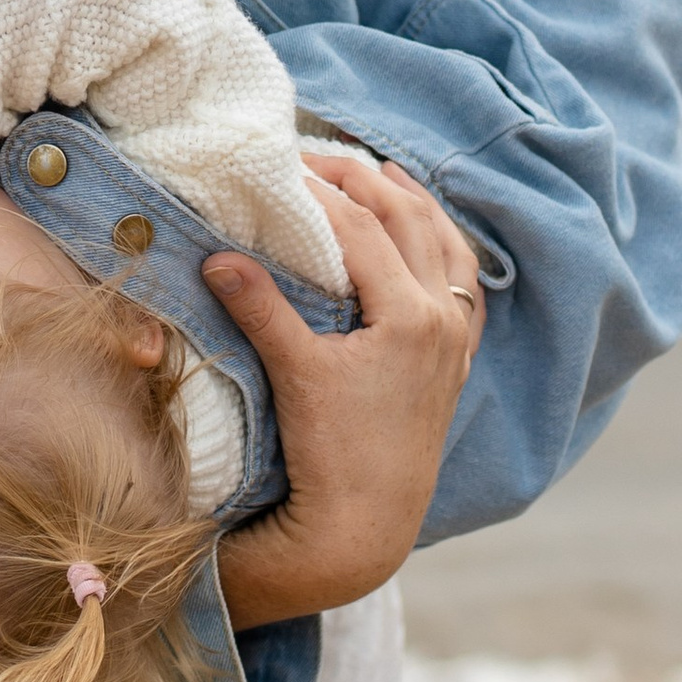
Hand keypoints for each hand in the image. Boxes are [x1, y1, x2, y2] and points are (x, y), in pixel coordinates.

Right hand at [207, 150, 484, 627]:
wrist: (367, 524)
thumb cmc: (332, 453)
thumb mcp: (295, 374)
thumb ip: (261, 308)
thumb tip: (217, 255)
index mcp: (409, 315)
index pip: (361, 229)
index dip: (319, 191)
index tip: (283, 165)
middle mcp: (443, 319)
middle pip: (408, 222)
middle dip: (366, 182)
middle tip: (322, 157)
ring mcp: (455, 342)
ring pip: (446, 249)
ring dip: (416, 205)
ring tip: (386, 173)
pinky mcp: (455, 364)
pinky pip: (464, 288)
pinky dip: (446, 251)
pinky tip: (432, 240)